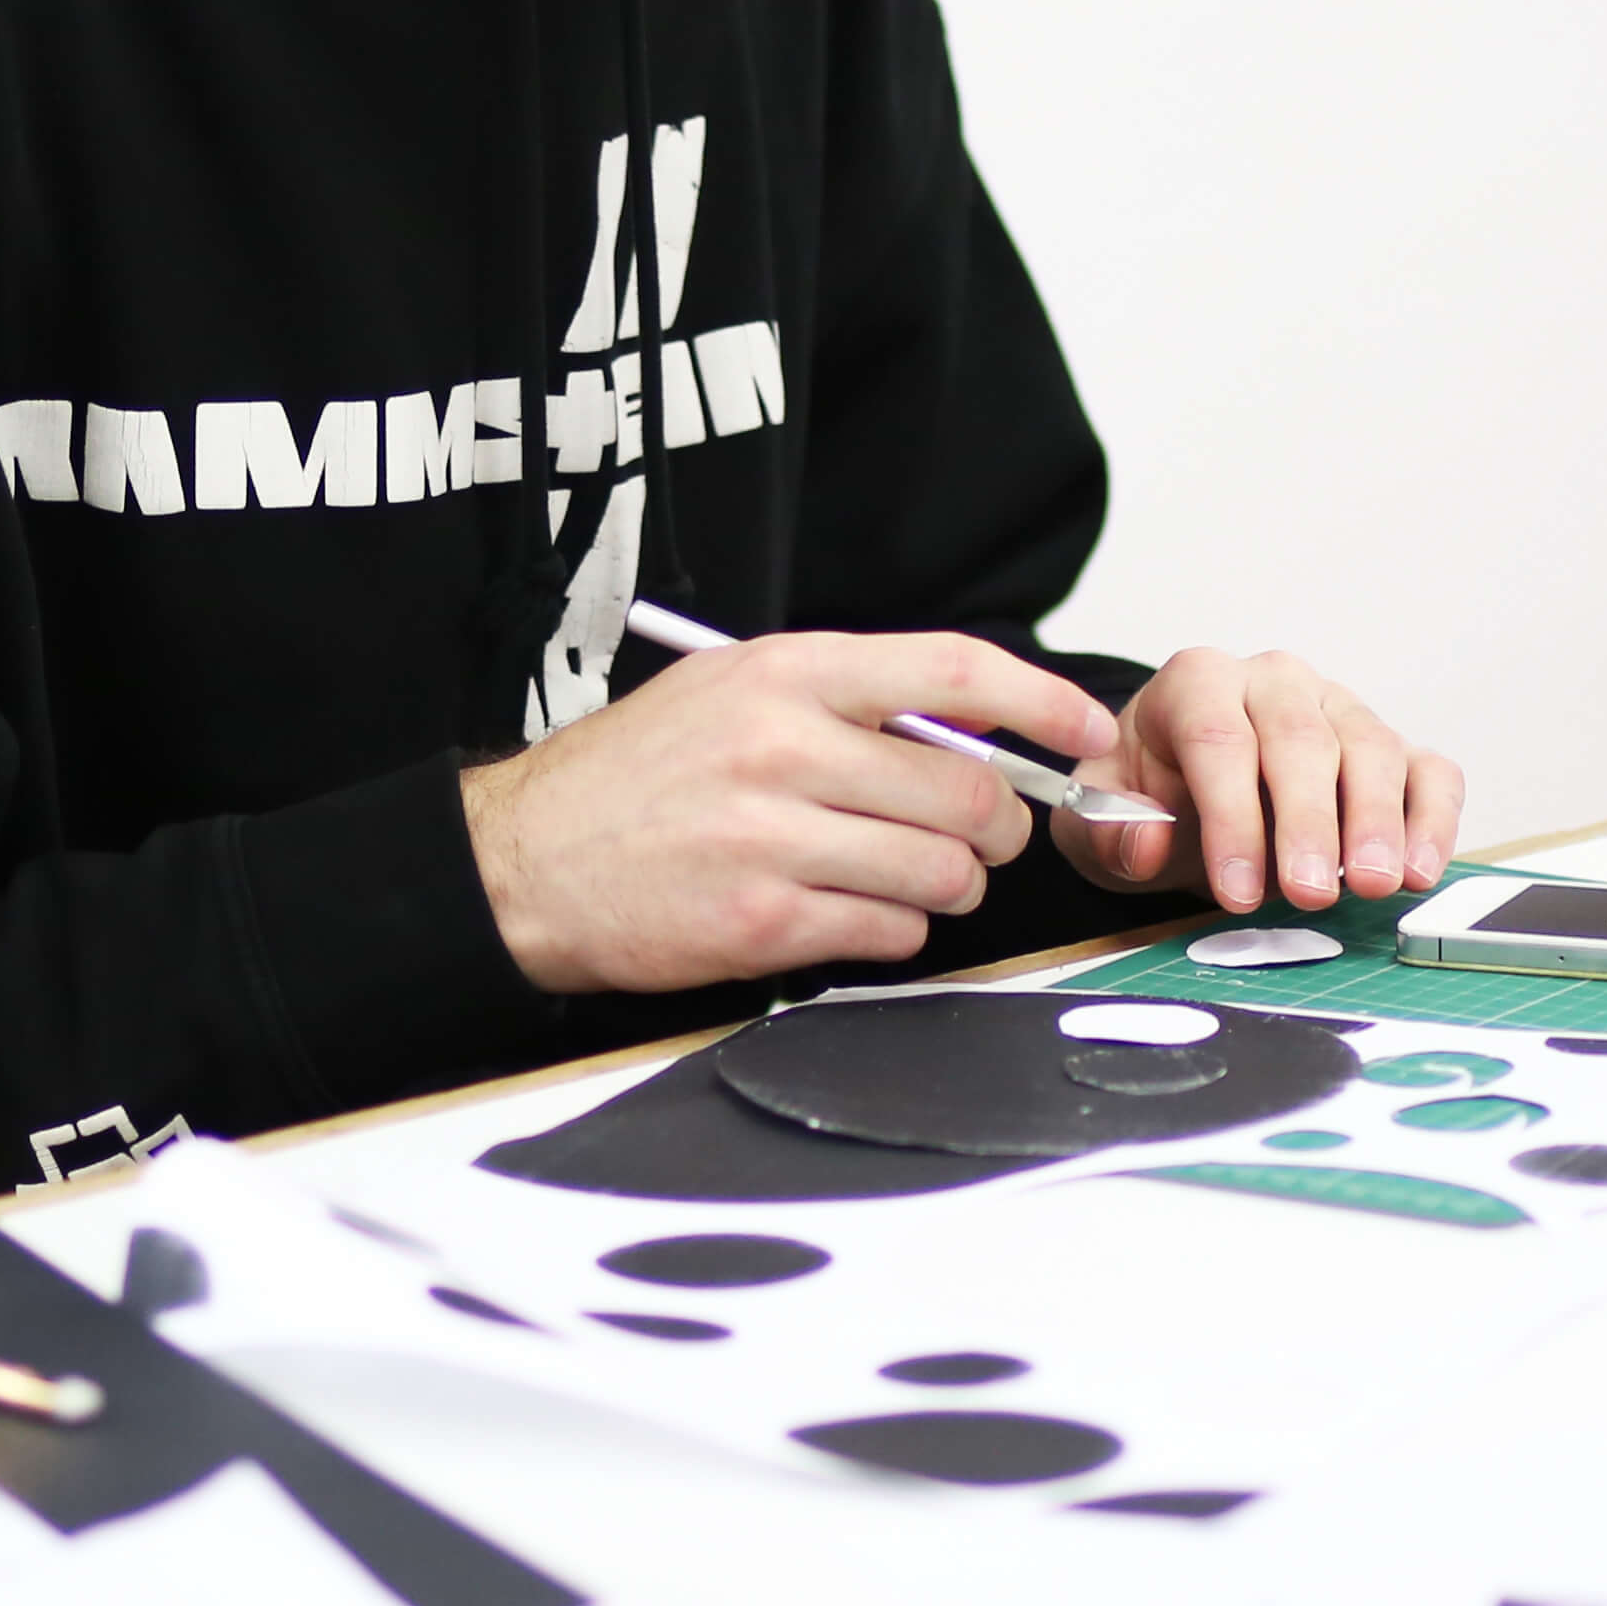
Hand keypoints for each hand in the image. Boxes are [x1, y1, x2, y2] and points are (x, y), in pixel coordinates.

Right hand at [461, 628, 1125, 994]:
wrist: (524, 861)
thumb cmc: (632, 777)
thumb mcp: (728, 692)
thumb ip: (844, 698)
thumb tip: (973, 730)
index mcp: (783, 673)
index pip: (954, 672)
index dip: (1040, 702)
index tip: (1082, 730)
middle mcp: (783, 747)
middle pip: (967, 791)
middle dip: (992, 826)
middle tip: (973, 836)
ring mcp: (773, 839)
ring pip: (942, 871)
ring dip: (947, 886)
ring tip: (903, 877)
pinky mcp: (764, 923)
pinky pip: (892, 934)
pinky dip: (893, 931)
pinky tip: (848, 913)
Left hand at [1050, 648, 1462, 914]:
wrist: (1185, 791)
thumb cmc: (1148, 796)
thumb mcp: (1095, 816)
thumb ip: (1109, 829)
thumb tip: (1146, 844)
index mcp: (1197, 683)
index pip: (1219, 740)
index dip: (1231, 817)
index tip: (1237, 889)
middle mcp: (1275, 681)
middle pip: (1301, 741)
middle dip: (1307, 823)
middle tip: (1310, 893)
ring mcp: (1340, 708)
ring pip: (1371, 749)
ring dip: (1376, 823)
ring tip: (1371, 885)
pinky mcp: (1393, 747)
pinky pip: (1429, 771)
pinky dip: (1432, 820)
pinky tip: (1418, 872)